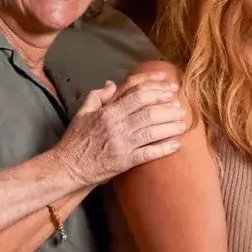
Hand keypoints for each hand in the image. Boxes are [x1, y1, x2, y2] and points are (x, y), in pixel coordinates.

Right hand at [55, 76, 187, 186]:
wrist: (68, 168)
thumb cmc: (75, 141)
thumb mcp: (82, 113)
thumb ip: (97, 96)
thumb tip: (112, 84)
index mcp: (107, 110)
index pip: (134, 90)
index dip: (154, 84)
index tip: (169, 83)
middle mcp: (115, 124)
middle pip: (147, 107)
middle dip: (166, 102)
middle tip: (180, 102)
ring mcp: (121, 143)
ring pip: (151, 129)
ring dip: (169, 124)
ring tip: (182, 121)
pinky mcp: (125, 161)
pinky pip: (148, 153)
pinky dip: (164, 148)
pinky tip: (176, 144)